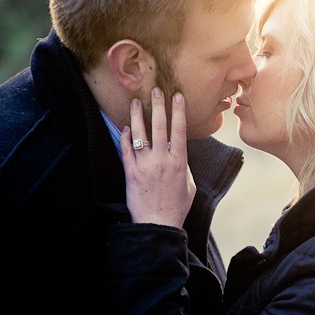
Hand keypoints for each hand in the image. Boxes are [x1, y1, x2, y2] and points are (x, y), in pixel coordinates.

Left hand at [121, 88, 195, 226]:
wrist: (157, 224)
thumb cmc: (177, 207)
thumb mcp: (189, 185)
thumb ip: (184, 167)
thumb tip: (178, 154)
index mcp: (179, 162)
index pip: (179, 130)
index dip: (179, 111)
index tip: (178, 96)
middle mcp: (162, 159)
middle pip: (160, 127)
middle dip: (159, 106)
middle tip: (157, 90)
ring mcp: (145, 165)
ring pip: (140, 134)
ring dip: (138, 116)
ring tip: (136, 102)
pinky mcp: (130, 172)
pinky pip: (126, 150)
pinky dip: (125, 137)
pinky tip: (125, 127)